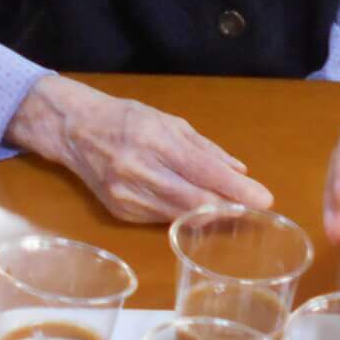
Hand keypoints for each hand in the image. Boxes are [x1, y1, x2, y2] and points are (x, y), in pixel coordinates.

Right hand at [8, 74, 274, 223]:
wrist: (74, 130)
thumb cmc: (126, 119)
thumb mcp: (168, 121)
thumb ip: (205, 148)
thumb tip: (239, 171)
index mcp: (155, 141)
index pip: (204, 172)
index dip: (236, 189)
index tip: (264, 198)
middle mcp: (139, 171)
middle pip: (194, 201)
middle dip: (230, 209)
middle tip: (255, 212)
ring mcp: (127, 195)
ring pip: (180, 216)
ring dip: (211, 217)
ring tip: (235, 213)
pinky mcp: (120, 212)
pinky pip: (161, 220)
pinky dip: (184, 217)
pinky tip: (197, 212)